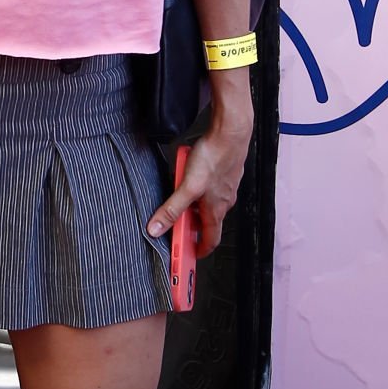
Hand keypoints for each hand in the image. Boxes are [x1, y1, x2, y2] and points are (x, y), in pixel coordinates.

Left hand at [146, 106, 252, 258]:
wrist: (231, 132)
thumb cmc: (214, 157)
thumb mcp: (187, 187)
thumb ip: (172, 209)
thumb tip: (156, 228)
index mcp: (216, 210)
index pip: (211, 240)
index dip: (200, 250)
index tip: (190, 256)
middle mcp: (224, 201)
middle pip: (208, 222)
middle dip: (192, 226)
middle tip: (177, 225)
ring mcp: (225, 187)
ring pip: (208, 203)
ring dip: (194, 204)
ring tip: (179, 193)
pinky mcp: (224, 173)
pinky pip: (209, 186)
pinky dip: (198, 187)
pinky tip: (189, 174)